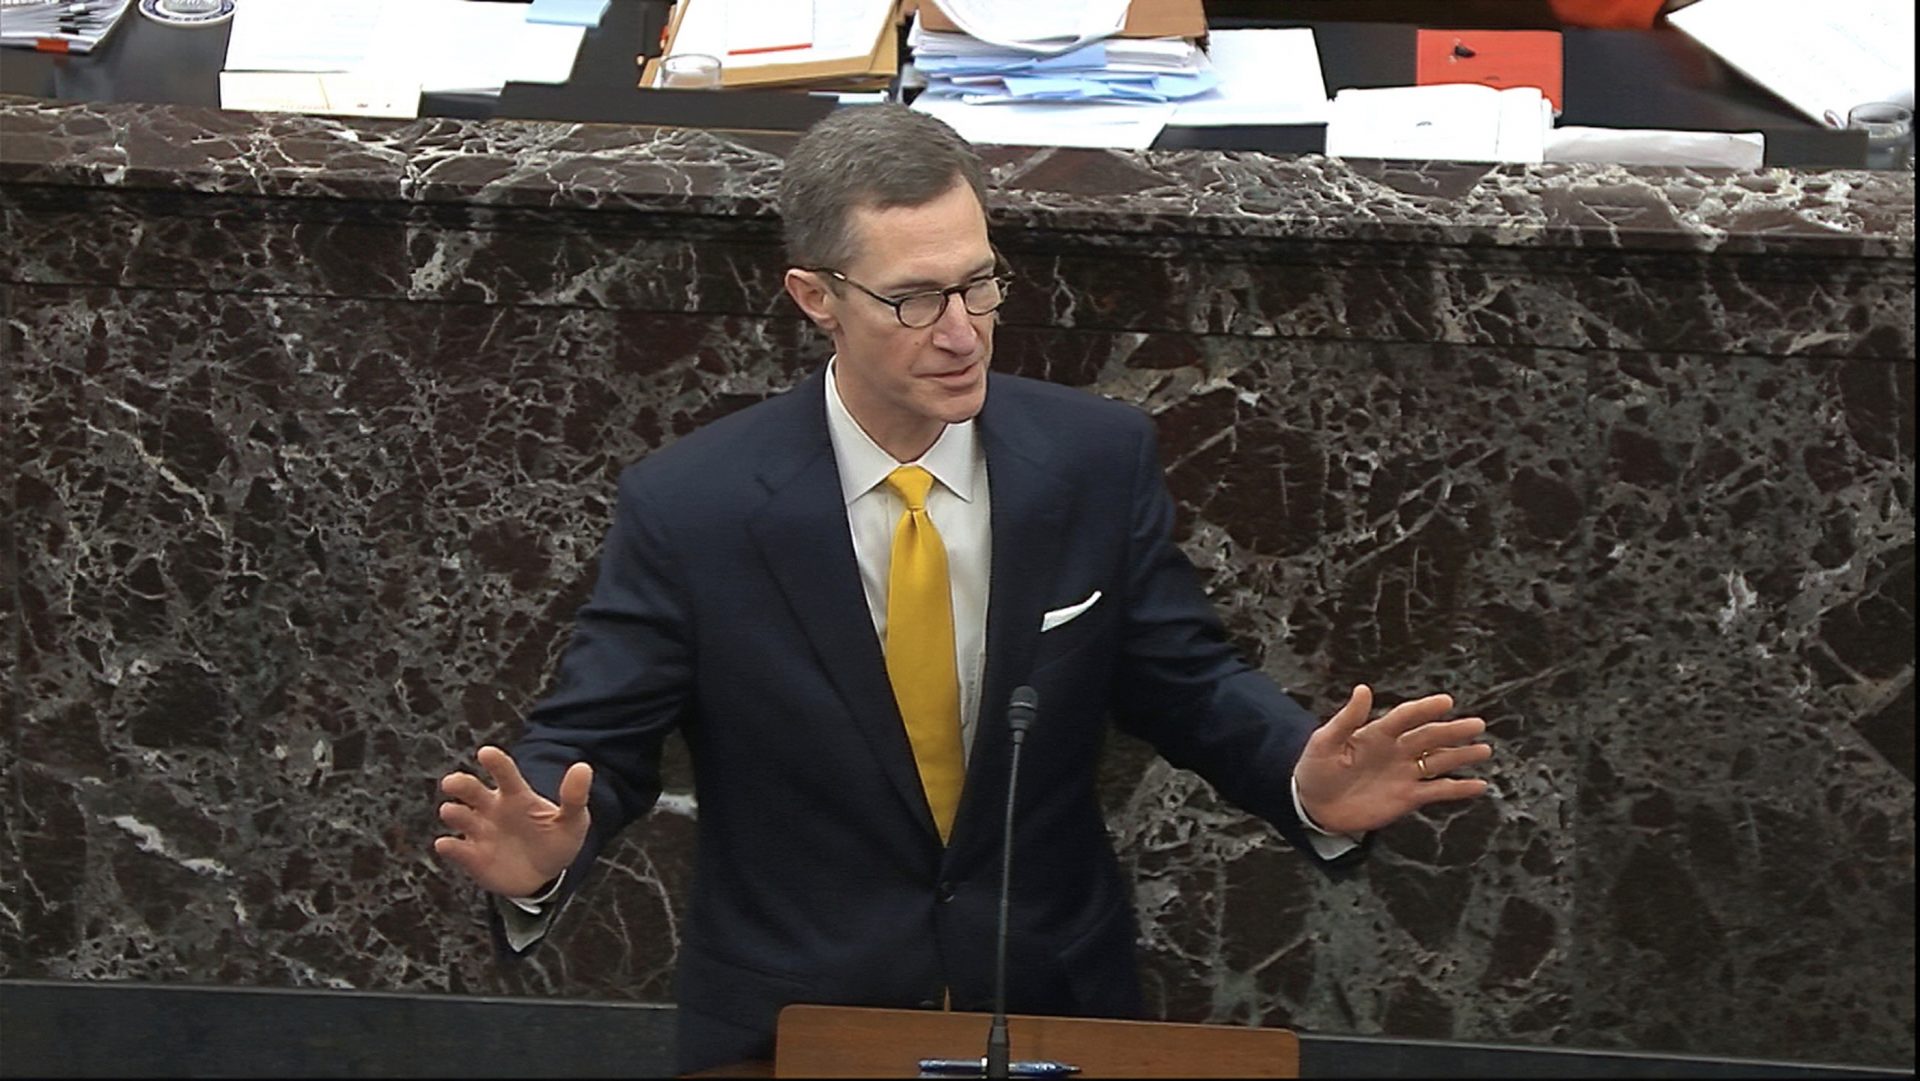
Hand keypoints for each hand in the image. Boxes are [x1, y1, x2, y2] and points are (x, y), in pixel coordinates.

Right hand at [433, 745, 592, 897]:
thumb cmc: (557, 840)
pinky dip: (449, 847)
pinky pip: (456, 849)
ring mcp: (480, 832)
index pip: (504, 774)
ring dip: (454, 813)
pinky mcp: (472, 857)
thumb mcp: (573, 821)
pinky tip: (447, 844)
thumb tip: (583, 767)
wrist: (545, 875)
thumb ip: (574, 797)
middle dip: (460, 784)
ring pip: (459, 816)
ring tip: (453, 811)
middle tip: (452, 783)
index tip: (486, 753)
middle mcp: (492, 809)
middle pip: (471, 790)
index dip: (496, 762)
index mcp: (516, 796)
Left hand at [1293, 685, 1490, 835]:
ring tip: (1484, 749)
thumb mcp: (1325, 741)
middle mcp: (1396, 750)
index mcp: (1376, 733)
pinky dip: (1458, 789)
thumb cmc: (1315, 769)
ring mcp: (1404, 774)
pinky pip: (1437, 791)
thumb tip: (1363, 689)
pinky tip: (1478, 785)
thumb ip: (1347, 719)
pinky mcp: (1407, 797)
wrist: (1313, 805)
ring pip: (1438, 762)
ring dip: (1461, 756)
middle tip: (1477, 724)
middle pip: (1429, 738)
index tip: (1446, 702)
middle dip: (1453, 731)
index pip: (1406, 717)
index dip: (1425, 709)